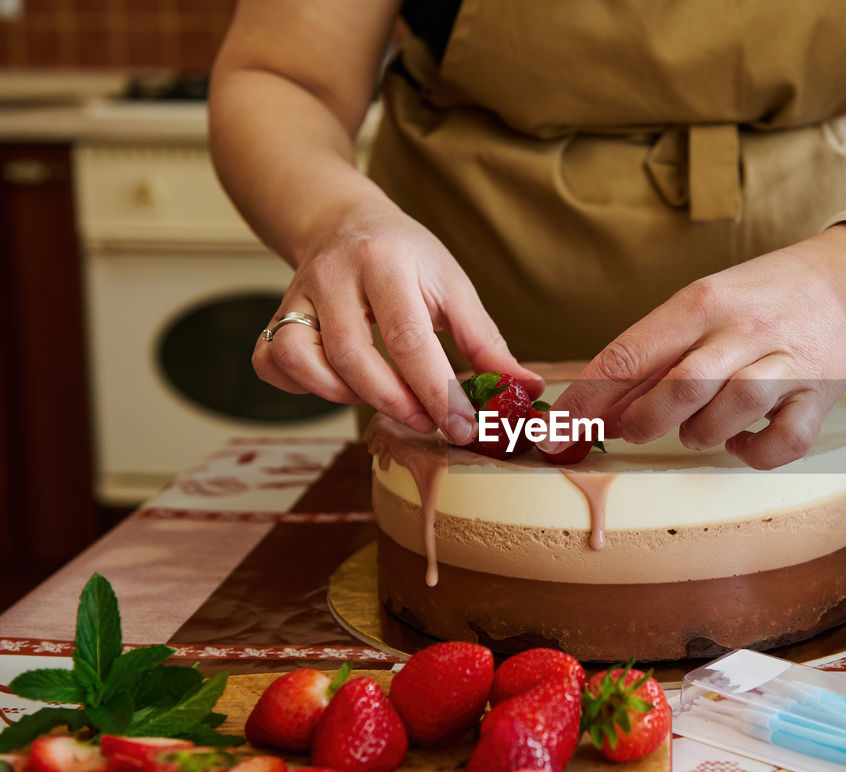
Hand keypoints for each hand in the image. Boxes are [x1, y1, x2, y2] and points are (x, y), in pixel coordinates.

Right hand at [252, 202, 542, 442]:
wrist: (343, 221)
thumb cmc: (407, 258)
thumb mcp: (452, 286)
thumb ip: (485, 342)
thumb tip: (525, 390)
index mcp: (385, 263)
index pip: (408, 337)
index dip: (437, 390)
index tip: (463, 426)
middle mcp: (334, 276)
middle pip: (351, 355)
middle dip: (394, 401)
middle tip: (429, 421)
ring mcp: (297, 295)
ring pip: (300, 358)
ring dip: (344, 395)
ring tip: (384, 397)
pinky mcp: (275, 315)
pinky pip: (270, 361)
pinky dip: (301, 386)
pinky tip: (338, 385)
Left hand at [548, 225, 845, 468]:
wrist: (845, 279)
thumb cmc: (758, 298)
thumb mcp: (703, 303)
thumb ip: (656, 351)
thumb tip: (594, 402)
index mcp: (701, 302)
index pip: (630, 353)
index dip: (587, 399)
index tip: (556, 431)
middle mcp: (743, 329)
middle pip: (679, 387)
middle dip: (641, 421)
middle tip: (629, 432)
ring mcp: (786, 362)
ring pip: (728, 412)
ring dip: (697, 434)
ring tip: (693, 430)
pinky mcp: (819, 395)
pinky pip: (782, 442)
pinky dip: (753, 452)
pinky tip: (741, 441)